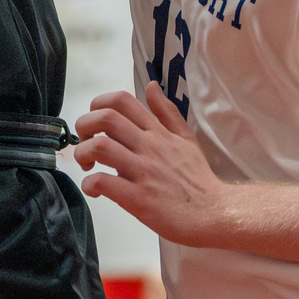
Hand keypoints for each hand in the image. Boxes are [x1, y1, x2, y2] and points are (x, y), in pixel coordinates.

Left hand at [74, 83, 228, 243]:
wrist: (215, 212)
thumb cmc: (198, 179)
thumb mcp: (187, 139)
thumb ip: (167, 113)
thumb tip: (151, 86)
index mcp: (157, 132)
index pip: (122, 100)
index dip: (97, 105)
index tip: (95, 125)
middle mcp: (149, 147)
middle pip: (105, 118)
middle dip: (83, 128)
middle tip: (85, 145)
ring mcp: (144, 172)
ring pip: (100, 147)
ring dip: (83, 155)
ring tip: (88, 167)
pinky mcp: (139, 198)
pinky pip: (104, 182)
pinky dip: (90, 184)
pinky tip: (95, 190)